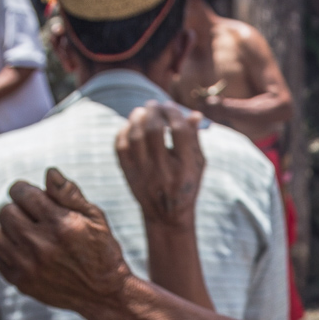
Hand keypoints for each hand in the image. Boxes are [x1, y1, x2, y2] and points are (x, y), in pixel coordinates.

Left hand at [0, 169, 131, 313]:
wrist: (104, 294)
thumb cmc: (102, 251)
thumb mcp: (95, 218)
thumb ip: (70, 194)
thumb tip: (49, 172)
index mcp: (60, 224)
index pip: (22, 193)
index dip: (25, 190)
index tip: (32, 196)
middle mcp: (41, 245)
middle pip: (6, 211)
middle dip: (18, 208)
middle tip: (33, 216)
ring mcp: (29, 266)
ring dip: (8, 228)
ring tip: (25, 232)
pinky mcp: (22, 282)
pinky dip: (7, 251)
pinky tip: (25, 252)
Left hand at [115, 102, 206, 227]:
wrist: (166, 215)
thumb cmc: (186, 184)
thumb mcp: (198, 165)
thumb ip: (195, 139)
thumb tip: (193, 113)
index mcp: (185, 169)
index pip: (179, 132)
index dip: (174, 113)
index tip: (171, 106)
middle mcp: (163, 172)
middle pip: (154, 131)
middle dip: (154, 111)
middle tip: (154, 104)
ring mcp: (143, 174)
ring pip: (135, 136)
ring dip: (137, 118)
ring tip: (141, 112)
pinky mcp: (129, 175)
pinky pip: (120, 147)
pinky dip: (124, 131)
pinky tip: (131, 126)